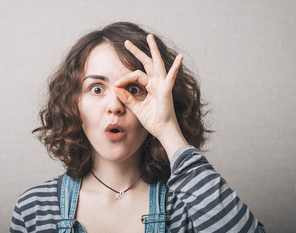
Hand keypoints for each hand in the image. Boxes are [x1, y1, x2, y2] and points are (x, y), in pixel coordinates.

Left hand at [114, 34, 187, 156]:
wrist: (162, 131)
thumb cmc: (152, 121)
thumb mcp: (136, 108)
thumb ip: (127, 98)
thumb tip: (115, 88)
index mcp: (150, 87)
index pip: (135, 76)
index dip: (124, 78)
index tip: (115, 84)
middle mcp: (157, 83)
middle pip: (146, 63)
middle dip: (137, 52)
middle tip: (127, 42)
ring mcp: (163, 85)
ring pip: (157, 63)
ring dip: (153, 50)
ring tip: (149, 37)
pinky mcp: (167, 90)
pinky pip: (171, 77)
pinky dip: (176, 67)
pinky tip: (180, 57)